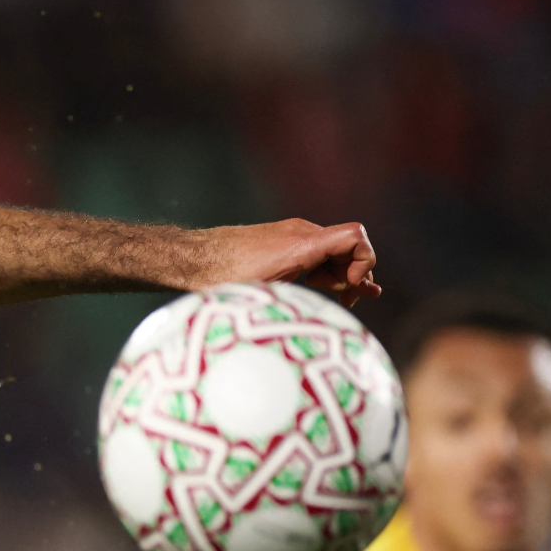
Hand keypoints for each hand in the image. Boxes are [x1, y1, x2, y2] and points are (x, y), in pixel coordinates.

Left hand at [196, 219, 381, 307]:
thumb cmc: (219, 278)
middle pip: (348, 248)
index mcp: (299, 244)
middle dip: (355, 275)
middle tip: (349, 303)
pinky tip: (325, 287)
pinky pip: (314, 252)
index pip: (355, 236)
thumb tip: (326, 318)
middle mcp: (299, 233)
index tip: (347, 288)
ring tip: (345, 299)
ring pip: (331, 251)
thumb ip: (302, 297)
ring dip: (340, 275)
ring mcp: (290, 235)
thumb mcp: (264, 296)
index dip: (363, 262)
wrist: (187, 257)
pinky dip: (324, 269)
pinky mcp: (280, 241)